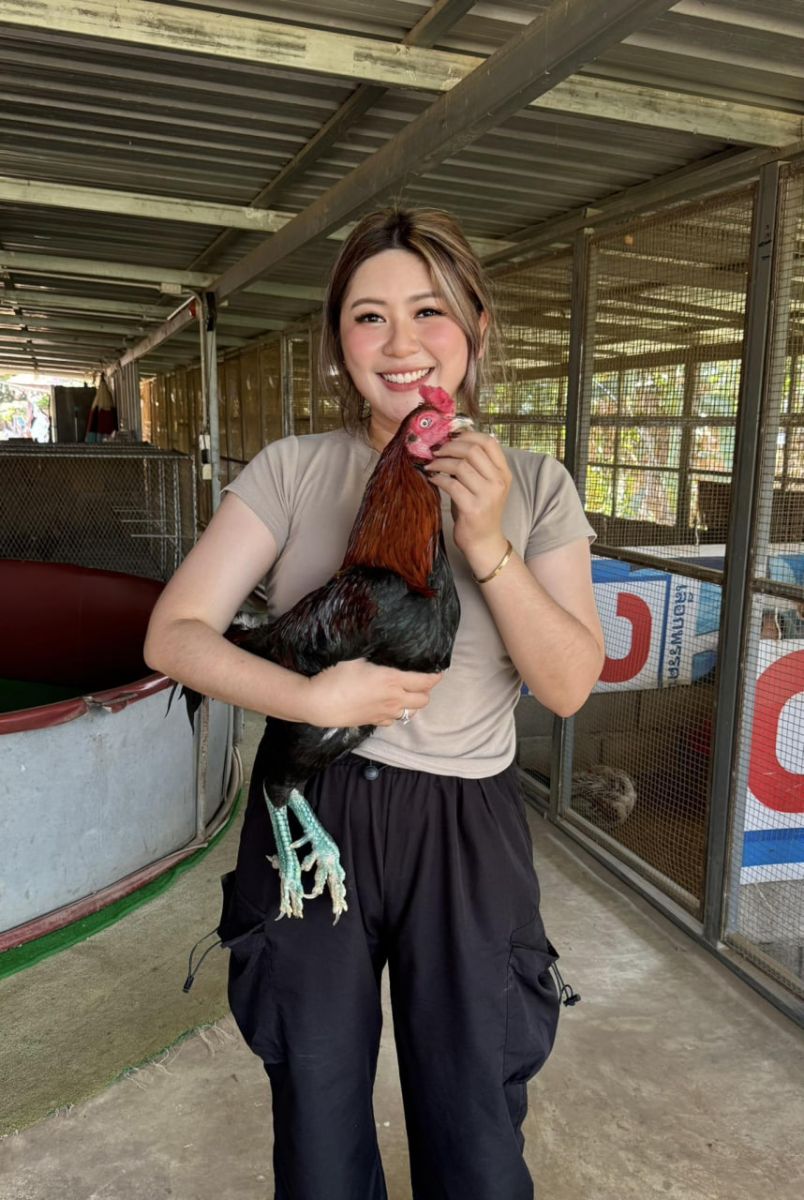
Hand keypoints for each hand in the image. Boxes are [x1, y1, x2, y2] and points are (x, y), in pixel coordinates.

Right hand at [305, 658, 442, 727]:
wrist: (317, 703)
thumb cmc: (335, 675)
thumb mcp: (355, 655)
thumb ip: (374, 649)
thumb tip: (383, 637)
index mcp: (392, 680)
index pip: (425, 681)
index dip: (435, 675)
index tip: (437, 669)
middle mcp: (393, 699)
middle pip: (423, 700)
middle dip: (425, 690)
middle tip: (419, 680)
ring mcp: (384, 713)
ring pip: (410, 713)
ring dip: (411, 703)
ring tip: (404, 692)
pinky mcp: (373, 722)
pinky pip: (393, 721)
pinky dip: (395, 713)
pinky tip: (387, 704)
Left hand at [425, 430, 511, 573]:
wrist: (484, 541)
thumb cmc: (480, 510)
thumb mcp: (484, 485)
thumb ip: (474, 466)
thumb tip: (449, 444)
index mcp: (504, 473)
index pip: (489, 442)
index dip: (468, 435)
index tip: (451, 438)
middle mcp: (499, 482)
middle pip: (473, 450)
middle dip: (450, 447)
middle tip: (436, 451)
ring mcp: (487, 495)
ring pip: (460, 466)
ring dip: (440, 462)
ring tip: (431, 465)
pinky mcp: (472, 508)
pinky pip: (451, 484)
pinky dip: (438, 479)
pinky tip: (432, 479)